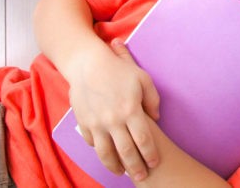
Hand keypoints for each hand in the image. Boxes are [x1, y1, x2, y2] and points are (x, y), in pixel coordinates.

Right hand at [70, 39, 162, 180]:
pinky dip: (99, 152)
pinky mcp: (84, 123)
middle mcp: (113, 120)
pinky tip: (106, 156)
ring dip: (115, 167)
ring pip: (106, 154)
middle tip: (142, 177)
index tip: (154, 163)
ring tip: (122, 173)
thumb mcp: (142, 78)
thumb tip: (156, 118)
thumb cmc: (118, 69)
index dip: (150, 154)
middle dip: (136, 167)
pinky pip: (92, 143)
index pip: (143, 139)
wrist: (88, 64)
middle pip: (126, 152)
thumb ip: (152, 99)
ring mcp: (96, 123)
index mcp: (130, 109)